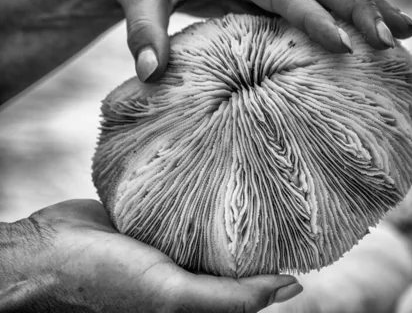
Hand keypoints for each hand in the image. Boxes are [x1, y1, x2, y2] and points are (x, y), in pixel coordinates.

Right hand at [0, 199, 301, 311]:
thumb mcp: (172, 297)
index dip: (279, 263)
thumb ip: (229, 298)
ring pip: (214, 222)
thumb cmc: (105, 282)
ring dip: (233, 204)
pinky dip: (204, 189)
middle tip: (292, 196)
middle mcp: (189, 269)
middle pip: (236, 250)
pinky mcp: (155, 215)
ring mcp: (172, 241)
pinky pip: (188, 202)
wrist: (47, 250)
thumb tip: (288, 288)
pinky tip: (222, 167)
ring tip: (265, 177)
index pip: (251, 283)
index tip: (307, 234)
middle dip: (261, 228)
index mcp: (197, 297)